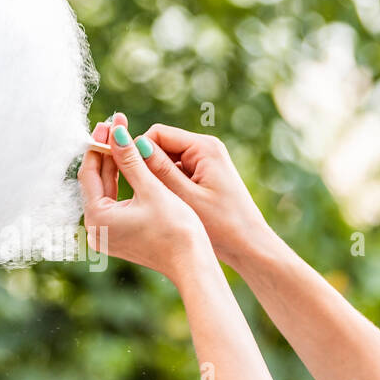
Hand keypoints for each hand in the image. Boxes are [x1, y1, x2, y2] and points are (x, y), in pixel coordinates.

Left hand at [79, 113, 210, 283]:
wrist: (194, 265)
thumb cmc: (176, 230)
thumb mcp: (151, 188)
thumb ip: (130, 159)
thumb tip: (114, 131)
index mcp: (96, 217)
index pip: (89, 172)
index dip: (100, 145)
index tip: (109, 123)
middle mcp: (95, 227)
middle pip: (96, 180)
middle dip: (108, 152)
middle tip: (117, 124)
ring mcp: (106, 233)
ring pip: (106, 190)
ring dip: (116, 165)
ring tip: (124, 138)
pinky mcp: (118, 235)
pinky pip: (115, 201)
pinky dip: (123, 183)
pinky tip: (131, 162)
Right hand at [137, 123, 274, 271]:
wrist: (250, 246)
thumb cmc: (222, 225)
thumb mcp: (184, 196)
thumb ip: (158, 168)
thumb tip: (131, 143)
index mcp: (204, 147)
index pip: (157, 133)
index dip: (139, 150)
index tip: (129, 174)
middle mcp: (206, 147)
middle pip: (161, 144)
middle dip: (148, 164)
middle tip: (143, 190)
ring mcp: (206, 160)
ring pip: (166, 158)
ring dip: (157, 176)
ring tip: (158, 200)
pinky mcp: (204, 173)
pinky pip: (176, 169)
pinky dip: (167, 183)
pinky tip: (168, 203)